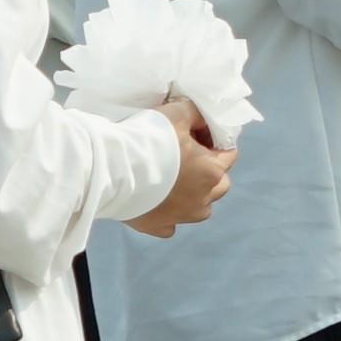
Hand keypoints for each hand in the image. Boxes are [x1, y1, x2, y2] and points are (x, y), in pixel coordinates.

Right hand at [127, 98, 230, 235]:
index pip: (229, 154)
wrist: (111, 168)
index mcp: (211, 171)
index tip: (196, 134)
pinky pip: (171, 223)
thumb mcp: (178, 113)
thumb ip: (197, 115)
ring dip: (193, 195)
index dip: (214, 141)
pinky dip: (167, 212)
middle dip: (210, 171)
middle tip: (187, 158)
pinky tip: (154, 200)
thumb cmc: (148, 140)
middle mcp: (203, 199)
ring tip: (171, 181)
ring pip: (199, 208)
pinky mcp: (160, 227)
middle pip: (220, 184)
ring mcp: (182, 217)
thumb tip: (201, 121)